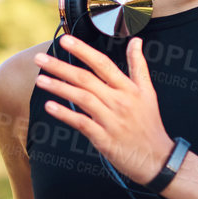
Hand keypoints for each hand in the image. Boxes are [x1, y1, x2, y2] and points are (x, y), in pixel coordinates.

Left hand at [33, 35, 175, 184]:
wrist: (158, 158)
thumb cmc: (149, 124)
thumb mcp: (148, 92)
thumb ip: (138, 66)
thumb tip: (136, 41)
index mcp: (129, 88)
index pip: (102, 64)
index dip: (83, 50)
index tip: (65, 40)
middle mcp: (120, 101)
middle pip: (86, 79)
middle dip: (61, 67)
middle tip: (39, 58)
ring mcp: (111, 120)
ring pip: (82, 98)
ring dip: (59, 88)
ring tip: (40, 79)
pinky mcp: (104, 138)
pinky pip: (82, 123)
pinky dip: (65, 114)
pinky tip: (50, 106)